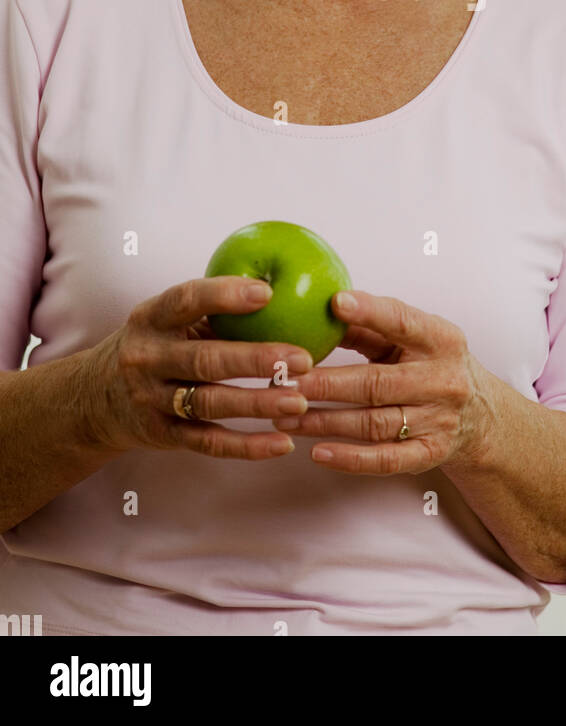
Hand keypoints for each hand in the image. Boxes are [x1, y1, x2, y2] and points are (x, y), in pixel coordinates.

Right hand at [79, 278, 311, 458]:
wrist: (95, 397)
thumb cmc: (156, 345)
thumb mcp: (167, 320)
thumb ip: (210, 309)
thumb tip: (283, 287)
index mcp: (151, 319)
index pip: (185, 300)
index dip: (224, 295)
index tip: (267, 293)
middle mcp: (147, 358)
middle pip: (205, 359)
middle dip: (256, 359)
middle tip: (303, 358)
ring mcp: (153, 399)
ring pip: (210, 403)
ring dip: (257, 403)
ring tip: (299, 400)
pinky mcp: (163, 435)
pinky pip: (209, 441)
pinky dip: (247, 446)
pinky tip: (282, 443)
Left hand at [271, 290, 495, 474]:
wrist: (480, 414)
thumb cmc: (433, 364)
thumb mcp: (412, 339)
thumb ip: (370, 327)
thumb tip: (321, 312)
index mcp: (440, 339)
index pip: (403, 322)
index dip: (370, 311)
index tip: (335, 303)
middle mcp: (442, 380)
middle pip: (376, 382)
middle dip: (325, 383)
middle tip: (284, 381)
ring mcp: (438, 420)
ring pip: (373, 423)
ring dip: (324, 422)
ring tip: (284, 416)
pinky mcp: (430, 454)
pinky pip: (386, 459)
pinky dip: (350, 459)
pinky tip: (317, 452)